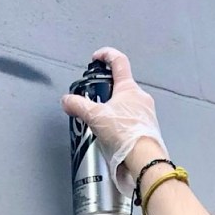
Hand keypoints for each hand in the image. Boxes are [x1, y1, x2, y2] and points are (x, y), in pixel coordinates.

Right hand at [61, 47, 167, 194]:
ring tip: (103, 122)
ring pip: (128, 104)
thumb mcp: (95, 117)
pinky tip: (114, 134)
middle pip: (122, 86)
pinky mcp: (148, 129)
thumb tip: (66, 101)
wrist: (144, 158)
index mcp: (129, 88)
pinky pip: (133, 120)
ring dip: (115, 108)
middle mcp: (141, 97)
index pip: (119, 61)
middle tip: (95, 100)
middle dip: (108, 90)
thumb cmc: (124, 133)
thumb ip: (78, 105)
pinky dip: (122, 123)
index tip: (96, 58)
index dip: (106, 55)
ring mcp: (147, 113)